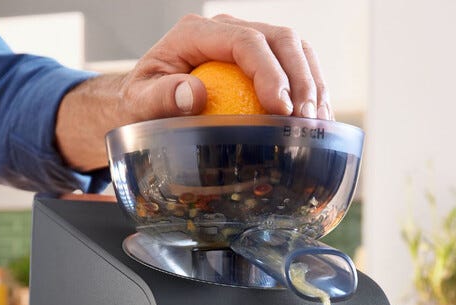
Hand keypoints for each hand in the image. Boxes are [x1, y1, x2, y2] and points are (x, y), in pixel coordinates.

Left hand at [125, 13, 331, 120]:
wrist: (145, 104)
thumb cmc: (140, 105)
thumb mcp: (139, 104)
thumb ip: (160, 98)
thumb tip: (194, 94)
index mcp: (195, 32)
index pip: (244, 41)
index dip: (268, 71)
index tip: (279, 108)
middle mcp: (226, 30)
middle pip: (279, 38)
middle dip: (300, 77)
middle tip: (304, 119)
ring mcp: (247, 41)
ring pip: (296, 49)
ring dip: (313, 84)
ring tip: (316, 123)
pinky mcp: (262, 60)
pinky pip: (297, 67)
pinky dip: (312, 91)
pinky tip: (316, 121)